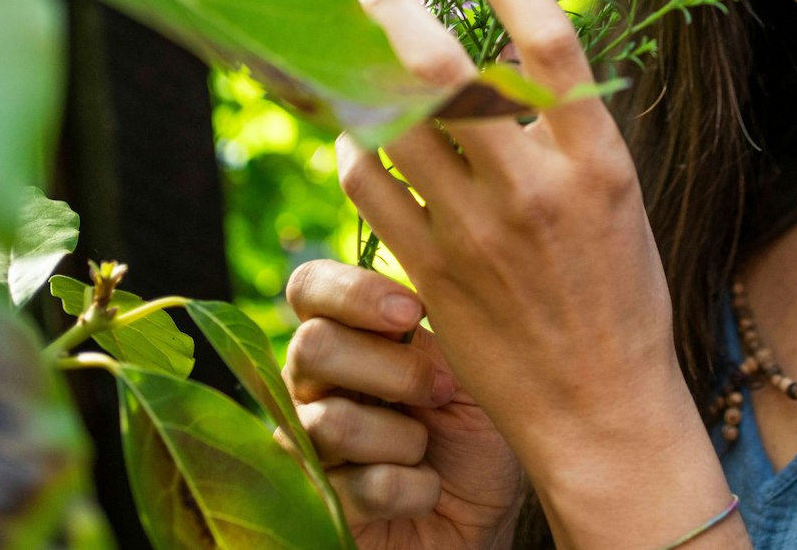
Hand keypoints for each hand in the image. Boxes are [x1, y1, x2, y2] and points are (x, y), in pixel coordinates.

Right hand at [282, 259, 525, 549]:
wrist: (489, 511)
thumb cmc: (478, 426)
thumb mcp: (470, 362)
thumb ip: (433, 321)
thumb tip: (414, 286)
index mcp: (346, 335)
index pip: (310, 287)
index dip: (352, 292)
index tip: (412, 313)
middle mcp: (312, 384)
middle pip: (312, 346)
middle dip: (392, 370)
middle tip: (441, 392)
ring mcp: (307, 444)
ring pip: (332, 422)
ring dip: (406, 438)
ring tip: (430, 449)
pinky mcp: (317, 504)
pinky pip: (360, 486)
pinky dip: (414, 488)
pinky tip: (426, 488)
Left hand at [342, 0, 734, 545]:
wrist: (599, 407)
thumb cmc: (618, 293)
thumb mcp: (618, 198)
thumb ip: (568, 129)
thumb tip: (509, 48)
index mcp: (596, 163)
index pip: (549, 44)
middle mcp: (535, 191)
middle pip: (452, 74)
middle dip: (401, 12)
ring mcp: (477, 235)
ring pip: (395, 128)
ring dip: (361, 75)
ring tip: (348, 50)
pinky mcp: (430, 275)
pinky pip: (370, 192)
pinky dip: (353, 151)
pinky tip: (354, 136)